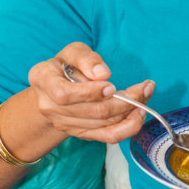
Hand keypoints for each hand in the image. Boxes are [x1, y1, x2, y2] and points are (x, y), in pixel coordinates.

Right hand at [28, 41, 153, 144]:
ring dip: (130, 110)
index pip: (64, 94)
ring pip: (103, 123)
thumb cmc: (66, 66)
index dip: (89, 93)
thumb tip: (103, 74)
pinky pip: (108, 136)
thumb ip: (86, 58)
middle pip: (91, 111)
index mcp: (43, 80)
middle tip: (144, 88)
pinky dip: (128, 127)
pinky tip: (140, 113)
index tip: (111, 85)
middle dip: (123, 100)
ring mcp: (65, 124)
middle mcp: (50, 107)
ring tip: (145, 94)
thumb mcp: (73, 52)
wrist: (56, 89)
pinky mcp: (82, 134)